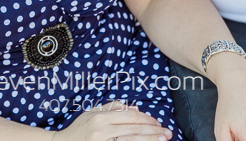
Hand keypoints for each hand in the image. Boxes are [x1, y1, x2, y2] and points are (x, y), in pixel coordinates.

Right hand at [52, 101, 172, 140]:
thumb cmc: (79, 129)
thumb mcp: (92, 113)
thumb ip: (111, 108)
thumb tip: (133, 108)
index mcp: (101, 116)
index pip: (129, 116)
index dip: (146, 119)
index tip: (158, 123)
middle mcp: (102, 129)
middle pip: (133, 129)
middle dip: (153, 131)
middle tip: (167, 133)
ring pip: (130, 140)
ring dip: (149, 140)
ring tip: (162, 140)